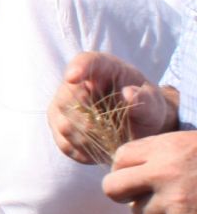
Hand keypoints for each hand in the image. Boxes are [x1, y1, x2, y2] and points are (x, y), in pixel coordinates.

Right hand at [49, 52, 176, 162]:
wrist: (140, 125)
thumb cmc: (147, 107)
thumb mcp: (154, 103)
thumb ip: (146, 98)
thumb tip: (128, 93)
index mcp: (103, 69)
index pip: (86, 61)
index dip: (77, 68)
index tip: (72, 77)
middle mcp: (76, 85)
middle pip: (67, 100)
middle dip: (88, 122)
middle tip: (109, 132)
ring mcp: (62, 106)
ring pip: (63, 125)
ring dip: (87, 140)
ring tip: (109, 143)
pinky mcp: (59, 127)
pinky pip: (64, 143)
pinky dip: (83, 152)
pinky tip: (99, 150)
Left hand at [105, 131, 196, 213]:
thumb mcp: (190, 145)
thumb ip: (160, 155)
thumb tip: (124, 170)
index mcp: (165, 146)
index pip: (119, 158)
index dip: (126, 168)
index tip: (140, 173)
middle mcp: (163, 171)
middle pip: (112, 189)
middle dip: (124, 193)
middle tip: (143, 194)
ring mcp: (173, 199)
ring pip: (140, 213)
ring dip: (157, 212)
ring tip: (185, 201)